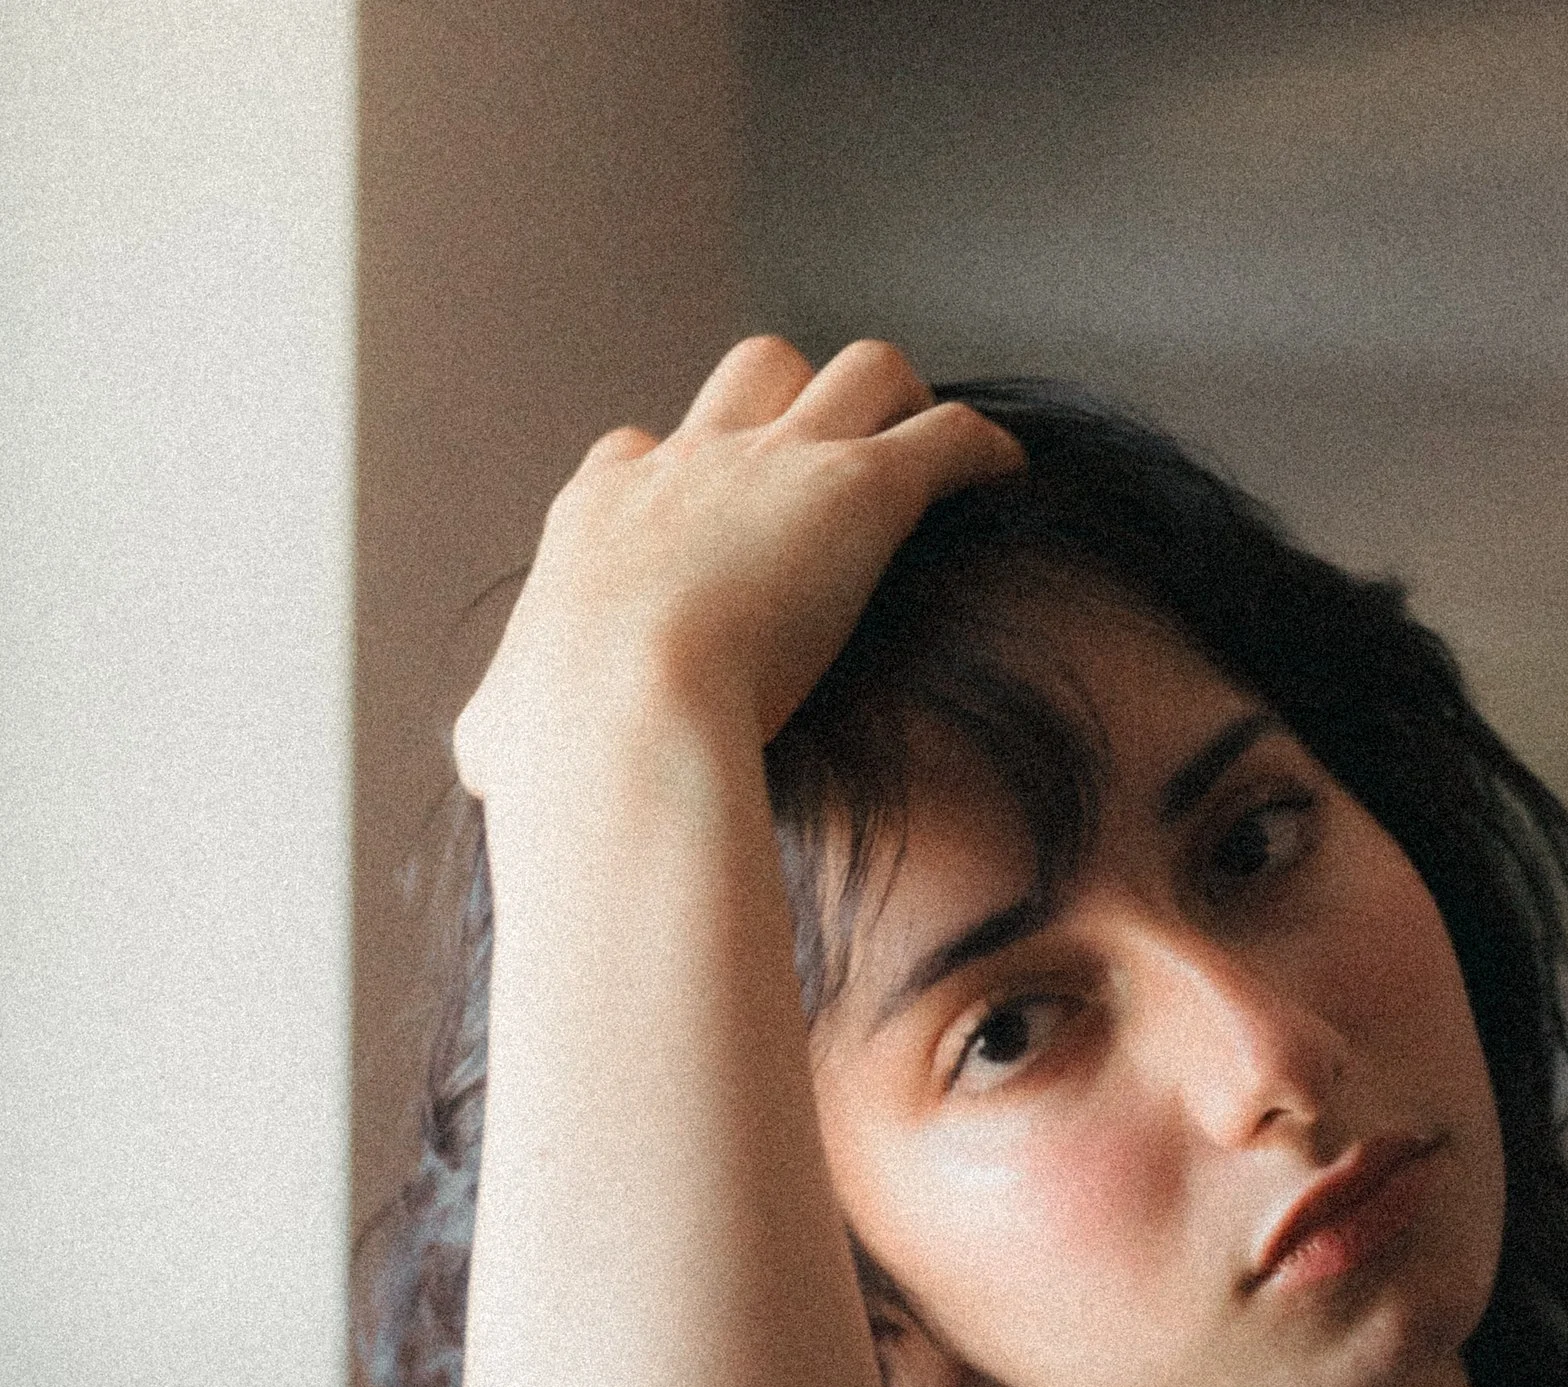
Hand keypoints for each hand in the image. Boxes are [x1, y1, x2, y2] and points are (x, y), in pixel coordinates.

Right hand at [452, 337, 1023, 799]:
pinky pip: (942, 435)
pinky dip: (978, 448)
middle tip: (839, 467)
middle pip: (751, 376)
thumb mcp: (504, 736)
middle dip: (798, 406)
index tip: (717, 522)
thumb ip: (502, 732)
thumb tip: (487, 760)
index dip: (685, 479)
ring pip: (856, 371)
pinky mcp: (858, 491)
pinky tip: (1007, 477)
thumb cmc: (562, 748)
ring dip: (897, 403)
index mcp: (601, 520)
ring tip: (931, 454)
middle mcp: (685, 469)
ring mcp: (774, 467)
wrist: (624, 725)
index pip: (640, 454)